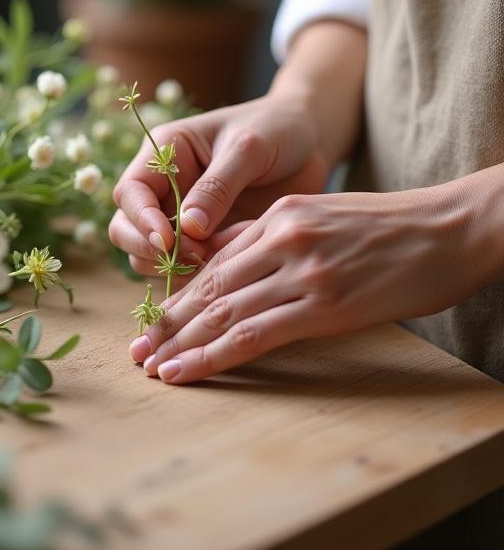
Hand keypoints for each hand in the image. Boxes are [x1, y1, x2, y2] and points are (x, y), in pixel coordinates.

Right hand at [109, 94, 327, 276]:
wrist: (310, 140)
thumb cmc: (276, 128)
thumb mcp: (249, 148)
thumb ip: (217, 186)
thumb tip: (187, 229)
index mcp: (165, 154)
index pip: (131, 193)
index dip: (142, 220)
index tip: (168, 242)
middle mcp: (165, 187)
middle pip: (127, 229)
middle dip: (152, 250)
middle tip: (197, 256)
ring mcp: (182, 216)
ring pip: (152, 255)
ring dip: (179, 266)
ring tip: (227, 252)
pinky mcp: (206, 239)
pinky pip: (189, 266)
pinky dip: (207, 270)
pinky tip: (242, 254)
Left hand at [128, 185, 486, 383]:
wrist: (449, 228)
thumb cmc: (391, 228)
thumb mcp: (324, 216)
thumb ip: (275, 236)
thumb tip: (233, 262)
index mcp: (280, 215)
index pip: (216, 260)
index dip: (180, 293)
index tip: (156, 318)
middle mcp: (281, 237)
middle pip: (209, 285)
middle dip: (169, 321)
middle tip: (137, 349)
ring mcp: (301, 269)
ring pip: (222, 310)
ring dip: (181, 343)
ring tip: (151, 367)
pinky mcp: (323, 303)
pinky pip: (254, 334)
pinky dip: (213, 355)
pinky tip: (186, 371)